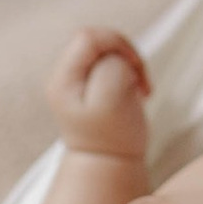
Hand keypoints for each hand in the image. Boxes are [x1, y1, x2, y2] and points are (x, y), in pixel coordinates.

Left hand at [46, 25, 150, 166]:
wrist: (108, 165)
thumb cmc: (111, 138)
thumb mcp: (112, 101)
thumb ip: (111, 68)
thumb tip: (115, 56)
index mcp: (63, 80)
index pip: (88, 37)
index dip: (117, 43)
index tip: (135, 67)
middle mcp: (64, 76)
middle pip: (98, 40)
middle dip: (126, 54)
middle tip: (140, 80)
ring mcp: (77, 79)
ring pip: (108, 49)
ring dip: (130, 63)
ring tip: (138, 88)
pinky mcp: (92, 82)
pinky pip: (113, 61)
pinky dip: (129, 70)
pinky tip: (135, 89)